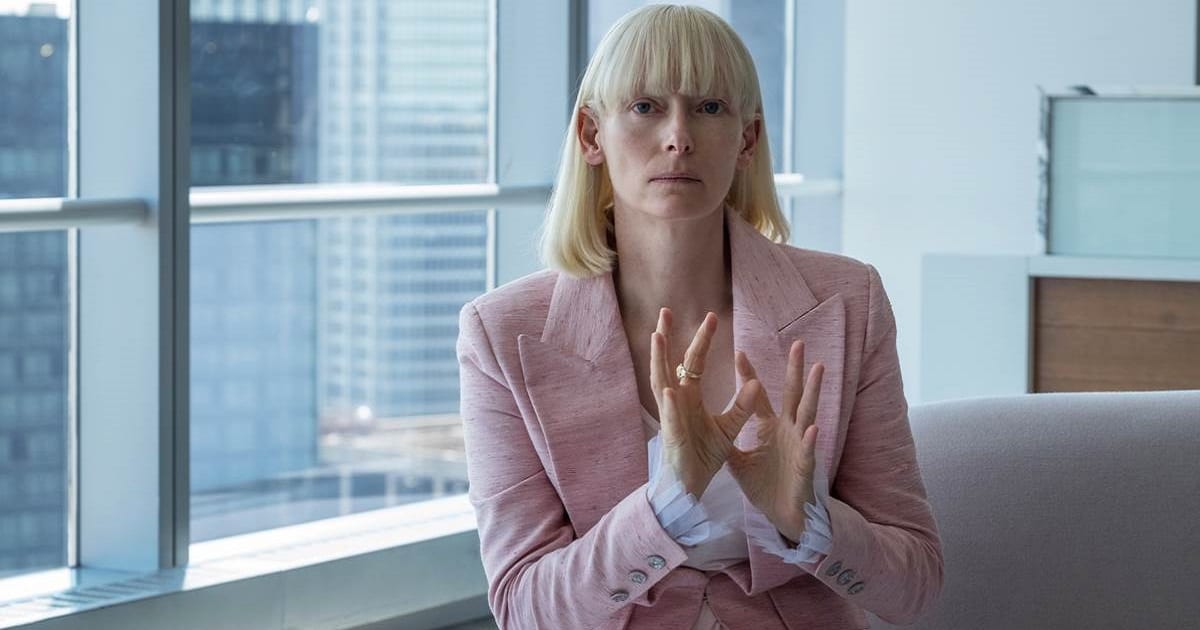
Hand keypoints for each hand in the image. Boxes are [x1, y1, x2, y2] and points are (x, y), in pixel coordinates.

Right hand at [651, 307, 759, 497]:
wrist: (691, 488)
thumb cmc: (703, 457)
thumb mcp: (728, 429)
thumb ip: (742, 406)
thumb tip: (755, 382)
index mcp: (689, 398)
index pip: (693, 362)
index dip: (701, 340)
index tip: (711, 317)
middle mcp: (676, 402)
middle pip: (669, 364)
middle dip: (667, 338)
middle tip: (666, 310)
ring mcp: (670, 418)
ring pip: (660, 383)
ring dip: (659, 361)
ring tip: (658, 337)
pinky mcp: (672, 438)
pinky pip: (671, 419)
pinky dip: (669, 405)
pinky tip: (670, 390)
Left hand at [727, 340, 823, 543]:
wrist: (782, 516)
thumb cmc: (766, 486)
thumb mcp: (740, 462)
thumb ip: (730, 441)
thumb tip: (710, 425)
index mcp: (770, 427)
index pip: (758, 396)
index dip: (750, 376)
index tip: (739, 352)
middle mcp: (787, 430)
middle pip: (791, 394)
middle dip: (794, 369)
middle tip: (798, 343)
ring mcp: (799, 446)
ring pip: (807, 414)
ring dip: (812, 392)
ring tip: (817, 369)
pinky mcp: (804, 467)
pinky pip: (808, 451)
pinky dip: (810, 440)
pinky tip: (813, 428)